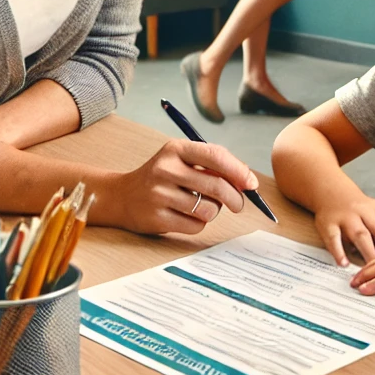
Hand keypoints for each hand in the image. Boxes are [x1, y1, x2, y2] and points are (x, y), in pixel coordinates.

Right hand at [111, 139, 257, 234]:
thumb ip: (211, 165)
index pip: (215, 156)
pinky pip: (195, 226)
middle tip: (238, 204)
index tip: (251, 183)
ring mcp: (160, 194)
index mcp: (176, 149)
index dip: (238, 171)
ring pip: (208, 209)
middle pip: (216, 186)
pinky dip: (199, 223)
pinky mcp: (157, 218)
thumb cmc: (162, 176)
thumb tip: (246, 180)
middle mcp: (166, 169)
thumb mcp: (181, 159)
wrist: (123, 195)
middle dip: (235, 198)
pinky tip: (186, 215)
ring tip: (201, 206)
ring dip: (213, 211)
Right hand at [313, 192, 374, 265]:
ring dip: (367, 253)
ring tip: (370, 272)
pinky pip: (333, 238)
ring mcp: (344, 217)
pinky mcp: (328, 224)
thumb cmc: (357, 210)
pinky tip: (344, 264)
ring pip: (359, 234)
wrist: (331, 192)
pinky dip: (339, 251)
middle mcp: (361, 210)